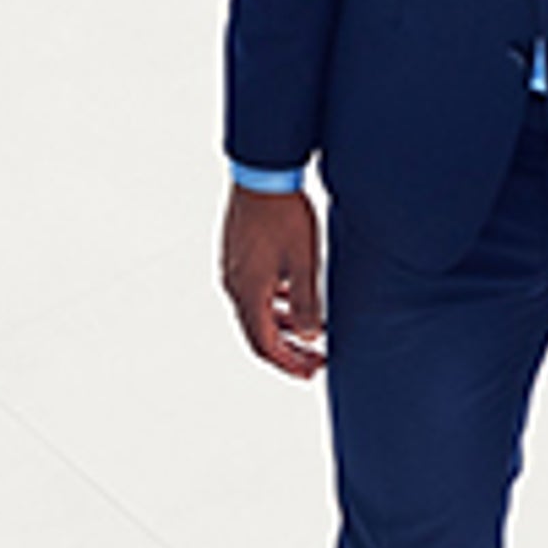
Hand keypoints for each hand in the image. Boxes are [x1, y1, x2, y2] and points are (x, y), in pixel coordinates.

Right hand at [221, 185, 326, 376]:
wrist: (261, 175)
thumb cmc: (284, 216)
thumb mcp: (304, 262)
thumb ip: (306, 303)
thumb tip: (309, 337)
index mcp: (248, 292)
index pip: (264, 344)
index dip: (288, 363)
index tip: (310, 372)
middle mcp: (234, 285)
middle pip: (258, 332)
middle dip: (288, 351)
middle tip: (314, 362)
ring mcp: (233, 270)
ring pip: (257, 312)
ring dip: (283, 327)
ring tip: (310, 333)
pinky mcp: (237, 256)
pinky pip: (254, 292)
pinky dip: (275, 305)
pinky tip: (294, 300)